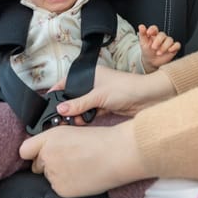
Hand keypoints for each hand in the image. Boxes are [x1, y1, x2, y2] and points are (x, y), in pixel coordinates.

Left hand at [19, 121, 144, 197]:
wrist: (117, 154)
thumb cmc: (100, 140)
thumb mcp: (71, 131)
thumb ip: (53, 140)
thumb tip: (46, 149)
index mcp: (49, 138)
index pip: (24, 150)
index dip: (31, 152)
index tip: (36, 154)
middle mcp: (47, 155)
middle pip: (36, 165)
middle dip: (47, 164)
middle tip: (67, 160)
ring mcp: (53, 173)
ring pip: (49, 177)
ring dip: (59, 174)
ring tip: (79, 166)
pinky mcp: (61, 188)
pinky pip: (58, 187)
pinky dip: (67, 184)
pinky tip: (81, 176)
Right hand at [50, 66, 175, 122]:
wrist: (148, 98)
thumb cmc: (126, 87)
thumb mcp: (98, 96)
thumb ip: (79, 104)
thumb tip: (61, 110)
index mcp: (90, 74)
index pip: (68, 81)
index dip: (58, 91)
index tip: (48, 101)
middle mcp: (94, 83)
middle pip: (74, 95)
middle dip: (68, 107)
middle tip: (60, 117)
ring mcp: (99, 95)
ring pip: (82, 106)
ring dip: (77, 114)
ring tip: (71, 122)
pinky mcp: (105, 106)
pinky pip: (91, 113)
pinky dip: (86, 118)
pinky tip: (80, 123)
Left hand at [138, 24, 180, 72]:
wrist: (151, 62)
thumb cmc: (147, 51)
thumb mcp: (143, 43)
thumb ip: (142, 34)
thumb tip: (141, 26)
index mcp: (154, 34)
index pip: (154, 28)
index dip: (152, 29)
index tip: (148, 33)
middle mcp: (162, 37)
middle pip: (162, 34)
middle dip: (158, 41)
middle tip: (153, 48)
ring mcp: (168, 42)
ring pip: (170, 40)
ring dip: (164, 46)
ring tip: (158, 53)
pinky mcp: (174, 48)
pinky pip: (177, 45)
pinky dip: (174, 47)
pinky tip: (170, 50)